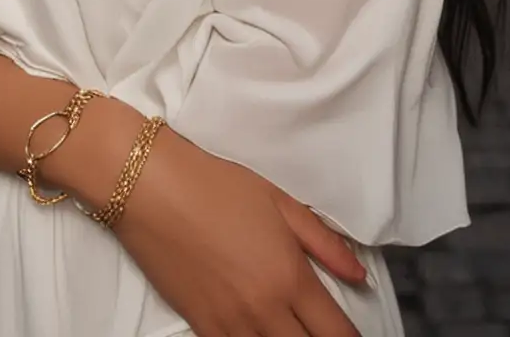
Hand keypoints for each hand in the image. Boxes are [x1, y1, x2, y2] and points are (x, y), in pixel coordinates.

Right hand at [111, 128, 365, 335]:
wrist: (151, 189)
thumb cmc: (214, 186)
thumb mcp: (278, 201)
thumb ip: (324, 243)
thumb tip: (359, 274)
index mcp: (290, 276)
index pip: (336, 332)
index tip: (351, 335)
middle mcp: (265, 310)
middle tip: (320, 330)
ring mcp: (232, 325)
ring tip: (290, 328)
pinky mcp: (203, 327)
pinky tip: (259, 333)